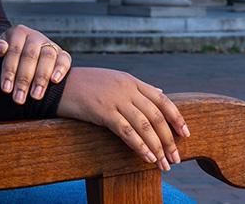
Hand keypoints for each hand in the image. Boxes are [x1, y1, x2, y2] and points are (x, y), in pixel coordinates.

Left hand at [0, 24, 71, 104]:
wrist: (16, 56)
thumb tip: (2, 48)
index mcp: (18, 32)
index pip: (13, 51)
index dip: (9, 71)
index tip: (6, 89)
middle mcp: (35, 36)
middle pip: (30, 56)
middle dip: (24, 79)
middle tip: (19, 99)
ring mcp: (49, 44)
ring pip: (48, 57)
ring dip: (41, 78)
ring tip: (35, 96)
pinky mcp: (61, 54)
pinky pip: (65, 59)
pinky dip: (61, 69)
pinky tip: (55, 81)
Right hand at [55, 67, 189, 171]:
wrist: (58, 84)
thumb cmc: (86, 84)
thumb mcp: (115, 80)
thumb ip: (137, 88)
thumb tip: (160, 92)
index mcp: (131, 81)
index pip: (162, 100)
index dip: (176, 117)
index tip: (185, 134)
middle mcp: (127, 88)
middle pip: (156, 116)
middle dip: (169, 139)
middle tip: (176, 159)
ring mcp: (115, 99)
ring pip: (144, 126)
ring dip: (157, 147)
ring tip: (163, 164)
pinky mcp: (103, 111)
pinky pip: (126, 131)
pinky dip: (139, 146)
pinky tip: (147, 157)